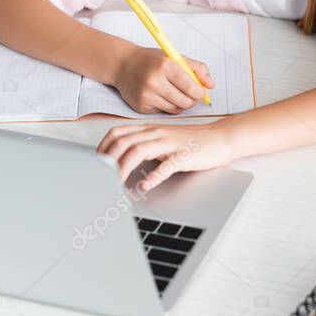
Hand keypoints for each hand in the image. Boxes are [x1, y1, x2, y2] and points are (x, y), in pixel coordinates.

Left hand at [95, 121, 233, 188]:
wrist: (220, 138)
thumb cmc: (192, 141)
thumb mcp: (164, 139)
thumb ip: (145, 145)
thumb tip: (123, 158)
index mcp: (150, 129)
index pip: (117, 133)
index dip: (103, 148)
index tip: (95, 163)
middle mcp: (157, 133)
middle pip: (123, 142)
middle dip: (108, 160)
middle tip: (100, 176)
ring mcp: (170, 143)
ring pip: (138, 151)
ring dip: (123, 168)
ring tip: (115, 183)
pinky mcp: (183, 155)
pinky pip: (166, 165)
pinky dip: (152, 176)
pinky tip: (145, 185)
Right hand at [113, 45, 214, 114]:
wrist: (123, 65)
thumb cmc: (152, 60)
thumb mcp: (175, 57)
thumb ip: (198, 69)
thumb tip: (211, 86)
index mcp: (166, 66)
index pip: (192, 88)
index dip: (200, 93)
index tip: (200, 91)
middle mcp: (154, 81)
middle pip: (186, 102)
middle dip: (192, 100)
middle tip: (190, 95)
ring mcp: (146, 96)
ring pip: (176, 110)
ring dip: (180, 104)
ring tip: (176, 94)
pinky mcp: (141, 106)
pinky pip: (163, 112)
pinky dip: (167, 106)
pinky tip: (162, 96)